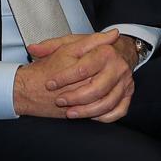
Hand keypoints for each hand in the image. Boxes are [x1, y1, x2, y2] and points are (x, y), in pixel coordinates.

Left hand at [17, 29, 133, 121]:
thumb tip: (32, 49)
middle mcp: (118, 66)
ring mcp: (126, 81)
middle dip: (75, 98)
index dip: (63, 79)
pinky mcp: (128, 94)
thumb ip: (51, 46)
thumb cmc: (90, 50)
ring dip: (86, 111)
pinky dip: (104, 117)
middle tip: (59, 101)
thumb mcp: (71, 43)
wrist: (118, 52)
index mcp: (105, 51)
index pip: (82, 68)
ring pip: (107, 102)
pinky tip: (89, 116)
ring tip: (70, 113)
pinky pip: (118, 110)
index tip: (50, 84)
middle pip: (97, 88)